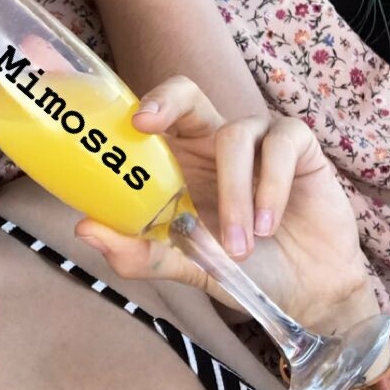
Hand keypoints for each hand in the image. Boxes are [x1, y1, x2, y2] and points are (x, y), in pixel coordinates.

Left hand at [75, 76, 378, 335]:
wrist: (305, 295)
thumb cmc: (243, 271)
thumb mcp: (187, 266)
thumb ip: (141, 252)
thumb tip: (84, 228)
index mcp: (183, 163)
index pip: (155, 116)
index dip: (138, 108)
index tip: (130, 123)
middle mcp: (215, 142)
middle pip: (188, 93)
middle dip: (166, 101)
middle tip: (146, 124)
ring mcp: (259, 140)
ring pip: (235, 136)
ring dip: (234, 196)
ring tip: (239, 247)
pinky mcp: (300, 147)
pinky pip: (281, 146)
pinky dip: (271, 188)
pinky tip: (270, 225)